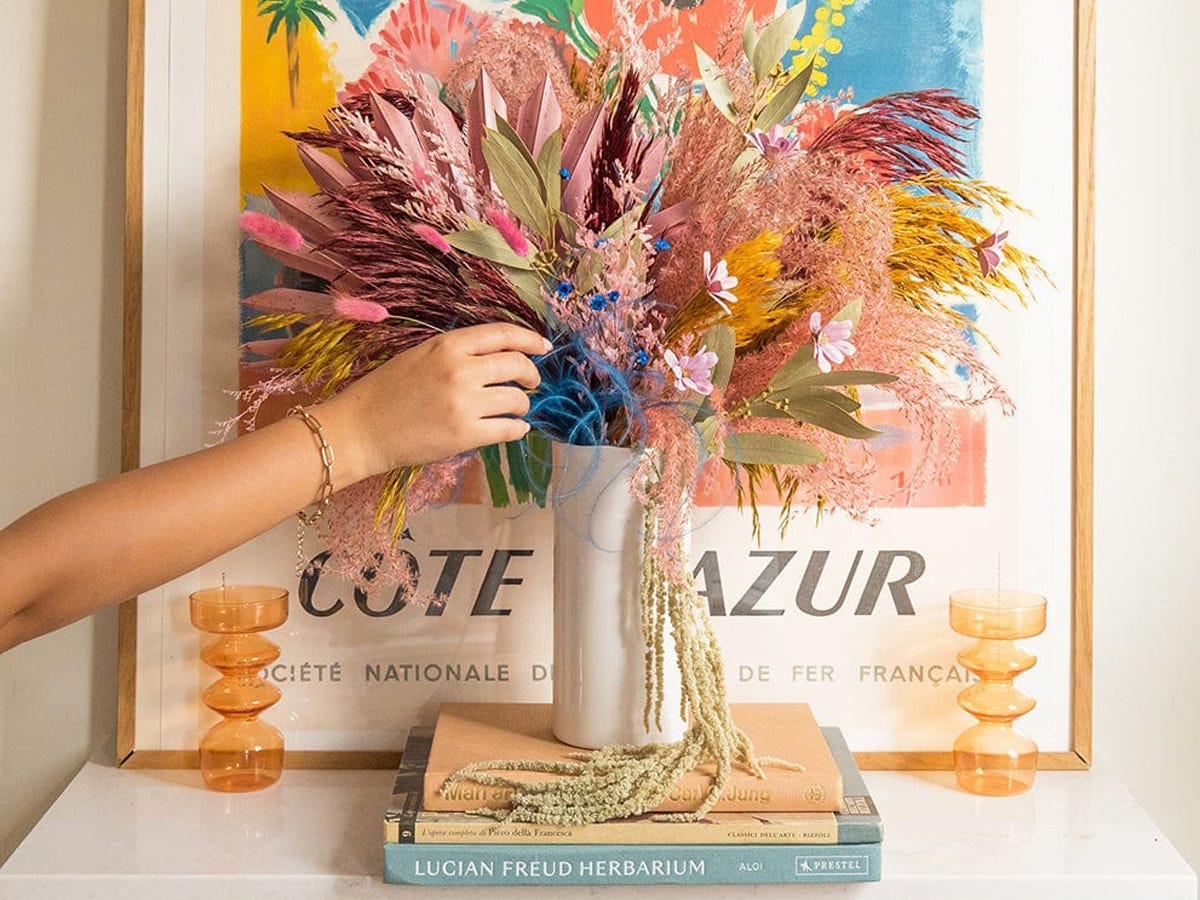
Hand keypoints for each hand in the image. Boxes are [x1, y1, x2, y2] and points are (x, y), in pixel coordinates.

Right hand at [318, 323, 550, 484]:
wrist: (360, 429)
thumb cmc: (386, 392)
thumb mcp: (420, 356)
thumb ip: (457, 353)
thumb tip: (499, 358)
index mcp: (448, 345)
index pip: (502, 334)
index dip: (529, 339)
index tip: (543, 347)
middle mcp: (460, 369)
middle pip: (517, 364)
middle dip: (532, 374)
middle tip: (532, 383)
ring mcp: (464, 402)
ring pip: (518, 399)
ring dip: (522, 405)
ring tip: (513, 410)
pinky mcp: (465, 434)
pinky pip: (510, 429)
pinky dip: (518, 428)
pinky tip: (513, 428)